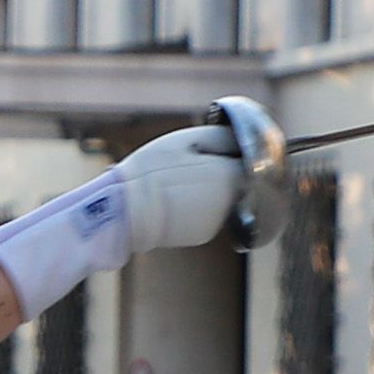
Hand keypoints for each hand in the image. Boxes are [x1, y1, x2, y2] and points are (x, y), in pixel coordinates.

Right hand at [117, 120, 251, 252]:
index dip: (230, 152)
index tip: (211, 149)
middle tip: (188, 164)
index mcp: (228, 175)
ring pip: (222, 198)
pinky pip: (207, 215)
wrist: (125, 212)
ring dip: (207, 190)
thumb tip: (240, 141)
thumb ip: (220, 138)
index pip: (247, 161)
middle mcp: (229, 202)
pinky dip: (196, 207)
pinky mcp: (203, 235)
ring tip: (177, 184)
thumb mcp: (186, 141)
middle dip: (218, 172)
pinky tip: (175, 202)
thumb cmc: (151, 172)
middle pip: (236, 180)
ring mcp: (217, 221)